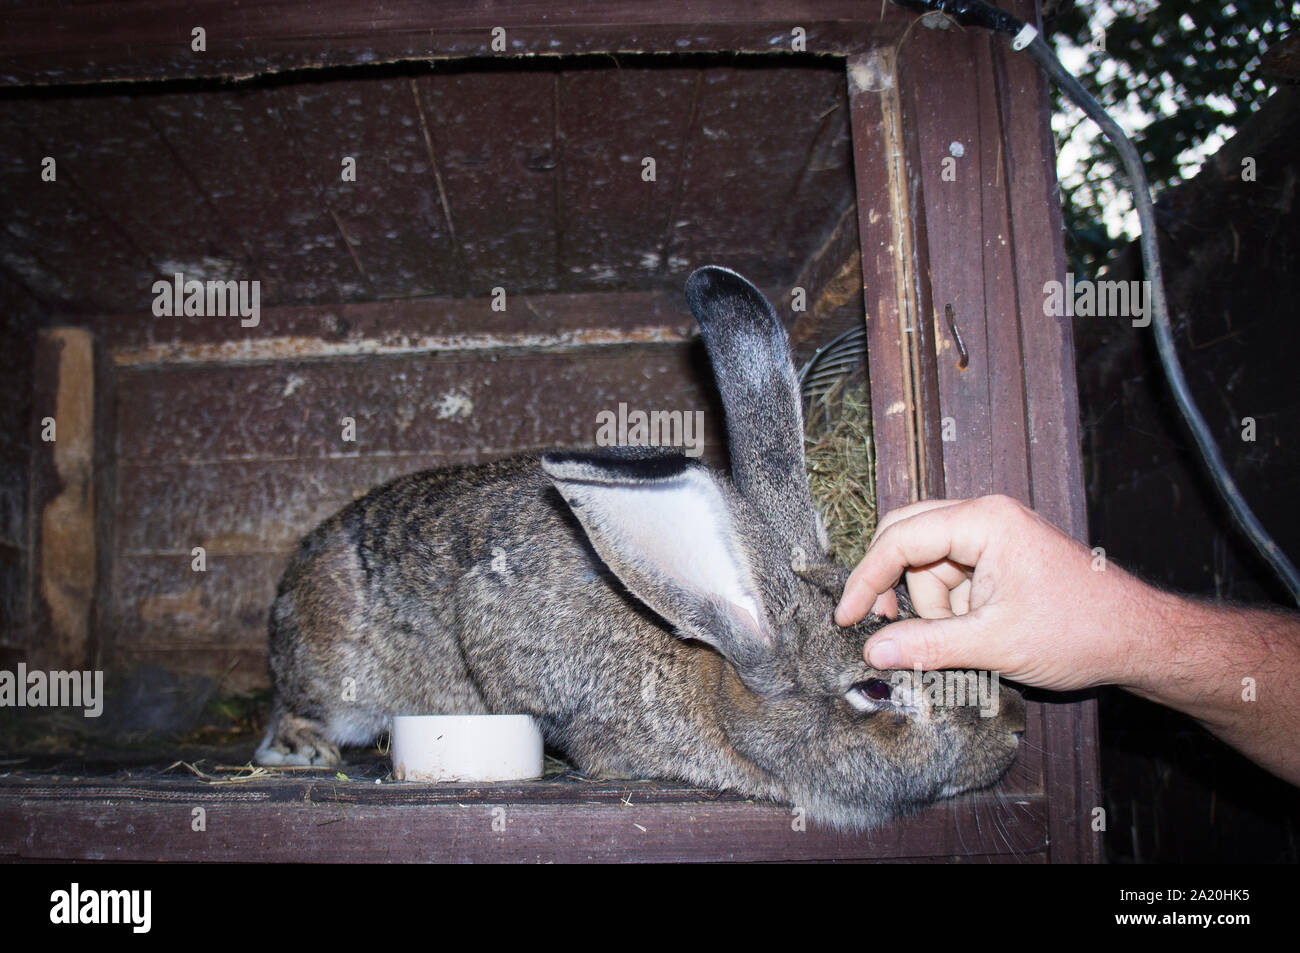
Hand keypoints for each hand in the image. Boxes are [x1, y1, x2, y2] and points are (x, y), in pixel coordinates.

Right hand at [835, 495, 1150, 691]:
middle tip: (884, 627)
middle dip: (897, 589)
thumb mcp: (994, 644)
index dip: (866, 579)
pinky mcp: (999, 557)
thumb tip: (873, 650)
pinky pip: (951, 576)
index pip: (900, 539)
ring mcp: (993, 535)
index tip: (845, 616)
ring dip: (934, 607)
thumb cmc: (1081, 630)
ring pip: (928, 565)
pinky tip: (977, 633)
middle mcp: (985, 517)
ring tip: (971, 639)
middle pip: (907, 540)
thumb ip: (927, 646)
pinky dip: (952, 608)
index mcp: (984, 521)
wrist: (1137, 638)